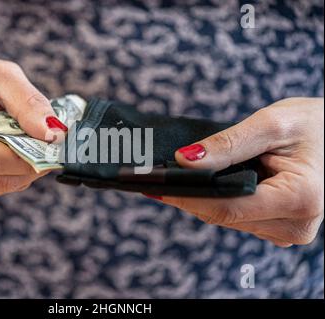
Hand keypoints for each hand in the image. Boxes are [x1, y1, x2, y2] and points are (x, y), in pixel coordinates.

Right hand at [0, 54, 64, 202]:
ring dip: (22, 169)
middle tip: (47, 142)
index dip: (28, 156)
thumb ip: (28, 101)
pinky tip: (6, 152)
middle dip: (31, 162)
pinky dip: (10, 175)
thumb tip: (52, 134)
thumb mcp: (1, 74)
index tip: (53, 142)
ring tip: (22, 140)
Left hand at [151, 98, 323, 246]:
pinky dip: (219, 201)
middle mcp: (296, 224)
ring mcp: (289, 230)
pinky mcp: (281, 227)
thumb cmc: (315, 125)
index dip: (186, 197)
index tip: (154, 185)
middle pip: (224, 216)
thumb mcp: (271, 124)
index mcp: (299, 198)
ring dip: (202, 199)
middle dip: (189, 196)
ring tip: (179, 177)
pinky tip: (205, 184)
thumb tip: (185, 160)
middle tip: (157, 177)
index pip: (226, 207)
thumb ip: (228, 143)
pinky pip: (238, 217)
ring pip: (228, 219)